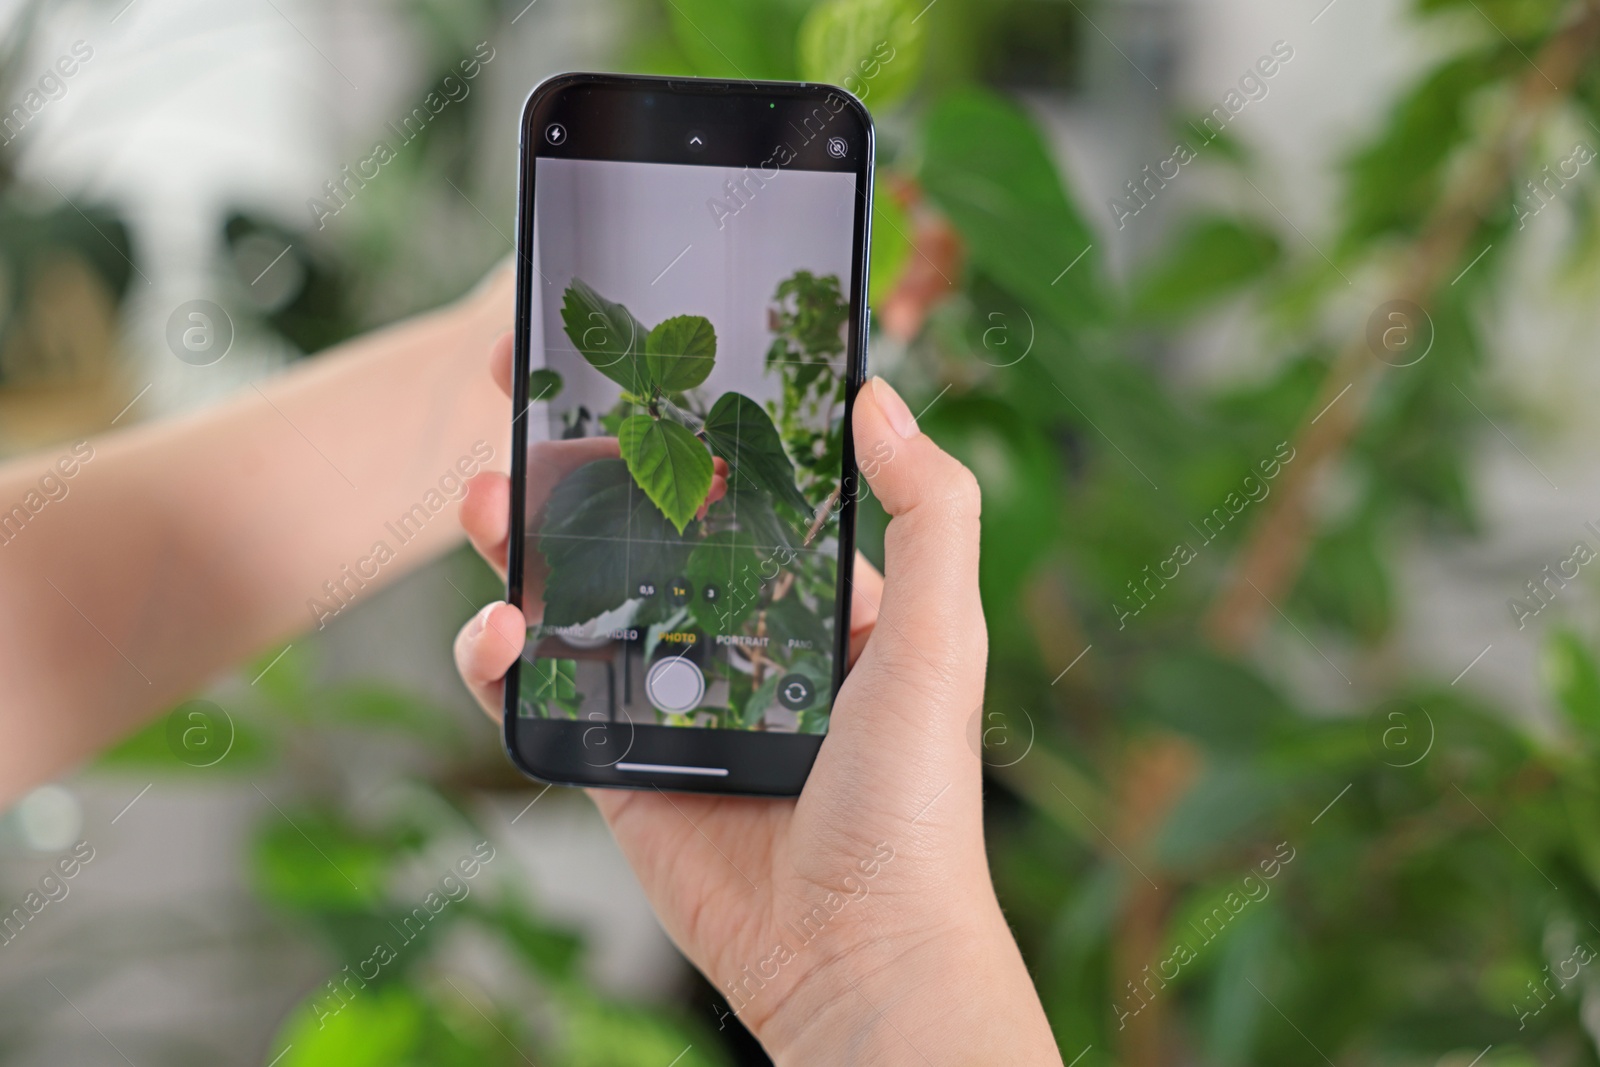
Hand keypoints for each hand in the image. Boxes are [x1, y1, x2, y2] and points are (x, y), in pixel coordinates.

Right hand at [455, 334, 1060, 1063]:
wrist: (854, 950)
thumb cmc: (913, 798)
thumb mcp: (939, 638)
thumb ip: (927, 513)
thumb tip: (880, 393)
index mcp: (811, 599)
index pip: (734, 489)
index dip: (681, 426)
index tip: (629, 361)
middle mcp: (735, 638)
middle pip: (638, 530)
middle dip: (577, 469)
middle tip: (522, 401)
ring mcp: (668, 698)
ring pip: (577, 599)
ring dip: (521, 542)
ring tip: (486, 494)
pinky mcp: (616, 763)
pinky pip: (543, 692)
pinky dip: (500, 655)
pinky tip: (494, 624)